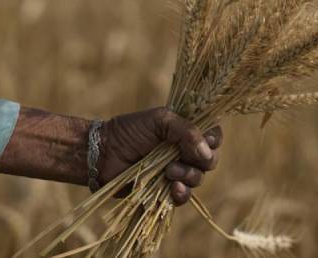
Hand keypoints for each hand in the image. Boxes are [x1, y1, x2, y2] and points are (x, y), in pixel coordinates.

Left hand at [99, 107, 221, 204]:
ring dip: (188, 175)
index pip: (214, 136)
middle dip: (201, 161)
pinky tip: (172, 188)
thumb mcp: (161, 120)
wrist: (104, 152)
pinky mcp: (165, 191)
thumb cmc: (130, 131)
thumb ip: (187, 131)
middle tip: (182, 157)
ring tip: (169, 171)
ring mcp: (176, 172)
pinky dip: (182, 193)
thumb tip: (208, 153)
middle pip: (211, 160)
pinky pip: (184, 197)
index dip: (214, 140)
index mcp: (186, 132)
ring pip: (198, 178)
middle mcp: (184, 152)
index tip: (207, 141)